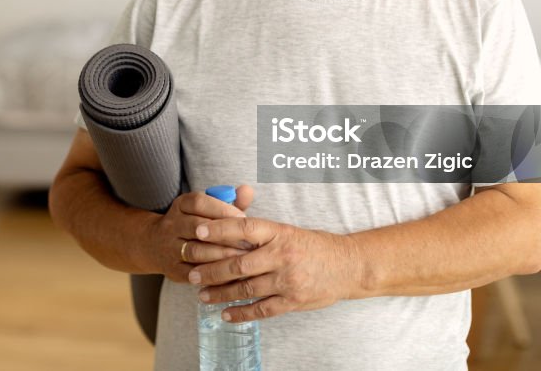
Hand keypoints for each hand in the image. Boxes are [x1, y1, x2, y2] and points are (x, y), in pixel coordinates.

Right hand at [145, 185, 255, 282]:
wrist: (155, 245)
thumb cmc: (193, 224)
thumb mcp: (205, 209)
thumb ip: (229, 201)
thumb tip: (248, 190)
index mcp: (181, 205)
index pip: (198, 202)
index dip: (222, 209)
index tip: (243, 218)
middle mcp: (172, 225)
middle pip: (197, 227)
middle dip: (225, 235)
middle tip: (248, 242)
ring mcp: (170, 248)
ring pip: (195, 251)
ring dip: (221, 255)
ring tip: (242, 259)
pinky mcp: (172, 269)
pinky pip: (193, 273)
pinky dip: (212, 274)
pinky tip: (230, 274)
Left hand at [187, 217, 363, 321]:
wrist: (348, 266)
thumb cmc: (314, 246)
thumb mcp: (288, 230)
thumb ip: (261, 232)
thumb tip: (228, 226)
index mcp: (279, 232)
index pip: (244, 228)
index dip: (219, 228)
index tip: (199, 231)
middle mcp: (282, 255)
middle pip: (238, 263)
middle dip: (211, 269)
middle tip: (191, 272)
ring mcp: (287, 280)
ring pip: (245, 288)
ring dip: (220, 293)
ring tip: (201, 295)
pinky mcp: (293, 300)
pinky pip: (261, 309)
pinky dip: (241, 313)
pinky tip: (225, 314)